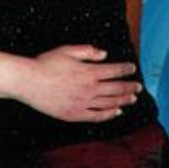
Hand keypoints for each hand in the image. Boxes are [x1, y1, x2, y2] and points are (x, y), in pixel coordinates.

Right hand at [21, 45, 140, 121]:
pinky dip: (108, 114)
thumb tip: (104, 54)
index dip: (125, 69)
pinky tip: (116, 112)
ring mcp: (82, 103)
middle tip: (139, 87)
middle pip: (115, 89)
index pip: (113, 70)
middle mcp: (89, 89)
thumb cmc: (46, 63)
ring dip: (123, 100)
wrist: (29, 82)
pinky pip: (96, 116)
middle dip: (129, 87)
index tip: (132, 68)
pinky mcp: (74, 115)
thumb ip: (88, 51)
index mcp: (88, 72)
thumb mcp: (67, 50)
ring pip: (109, 103)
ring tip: (133, 99)